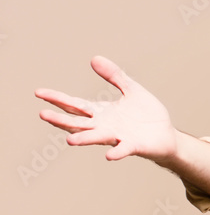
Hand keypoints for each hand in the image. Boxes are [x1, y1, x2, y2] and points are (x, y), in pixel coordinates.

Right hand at [35, 56, 177, 161]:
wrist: (166, 135)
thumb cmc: (147, 115)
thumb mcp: (131, 90)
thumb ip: (115, 76)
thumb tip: (94, 58)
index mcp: (102, 113)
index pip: (75, 105)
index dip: (57, 99)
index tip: (38, 92)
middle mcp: (104, 126)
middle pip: (78, 123)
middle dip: (61, 120)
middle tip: (43, 114)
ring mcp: (118, 137)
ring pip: (96, 138)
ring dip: (84, 139)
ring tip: (69, 141)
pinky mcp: (134, 146)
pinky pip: (124, 149)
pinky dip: (117, 152)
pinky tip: (109, 155)